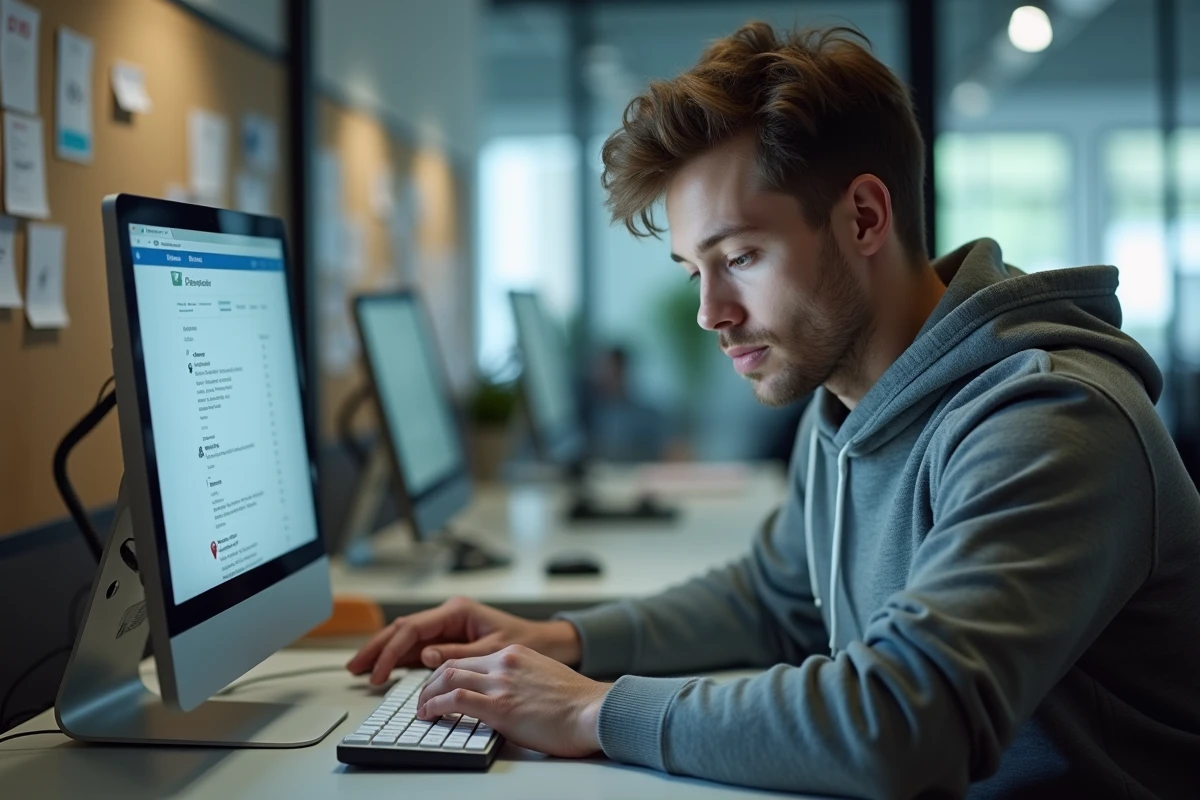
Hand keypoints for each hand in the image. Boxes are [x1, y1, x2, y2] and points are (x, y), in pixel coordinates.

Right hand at [346, 596, 581, 685]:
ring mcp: (450, 626)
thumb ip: (459, 654)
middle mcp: (450, 615)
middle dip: (377, 648)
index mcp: (458, 610)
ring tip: (362, 669)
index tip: (379, 672)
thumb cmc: (529, 642)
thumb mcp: (494, 650)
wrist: (551, 643)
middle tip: (355, 667)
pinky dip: (401, 658)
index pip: (413, 629)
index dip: (391, 651)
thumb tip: (425, 656)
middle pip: (403, 629)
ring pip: (407, 638)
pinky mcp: (452, 638)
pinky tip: (386, 670)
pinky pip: (420, 647)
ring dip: (384, 653)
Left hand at [416, 644, 610, 757]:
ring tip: (421, 709)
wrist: (594, 711)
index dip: (447, 672)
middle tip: (423, 698)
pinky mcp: (499, 707)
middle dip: (431, 682)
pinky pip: (455, 700)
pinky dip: (435, 706)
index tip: (438, 685)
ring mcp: (501, 683)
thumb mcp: (544, 678)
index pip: (469, 658)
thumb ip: (521, 679)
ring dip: (427, 694)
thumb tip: (507, 695)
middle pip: (452, 664)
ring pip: (448, 678)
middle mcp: (505, 662)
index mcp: (515, 654)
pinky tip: (428, 715)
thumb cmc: (577, 704)